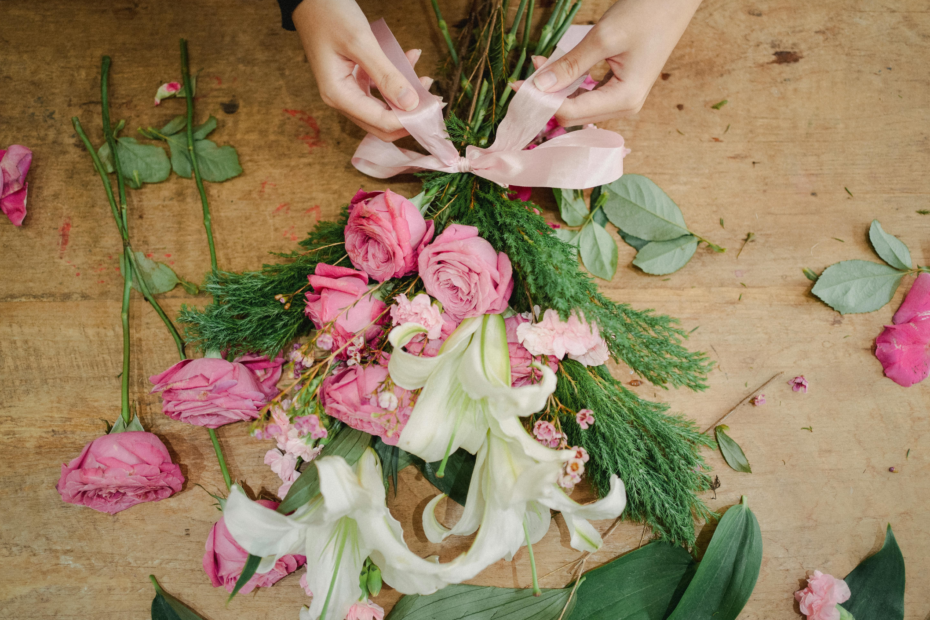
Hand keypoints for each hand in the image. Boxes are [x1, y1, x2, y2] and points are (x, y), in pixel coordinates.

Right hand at [292, 0, 433, 140]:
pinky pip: (379, 88)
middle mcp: (341, 98)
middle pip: (381, 124)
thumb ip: (386, 75)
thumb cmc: (328, 15)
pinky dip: (395, 79)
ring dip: (405, 97)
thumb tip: (410, 103)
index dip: (408, 120)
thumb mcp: (361, 43)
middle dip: (409, 115)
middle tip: (433, 99)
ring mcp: (347, 90)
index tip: (432, 106)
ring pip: (383, 107)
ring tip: (425, 79)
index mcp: (338, 95)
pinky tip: (410, 59)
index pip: (380, 122)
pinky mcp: (353, 79)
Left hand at [531, 0, 701, 125]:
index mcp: (624, 100)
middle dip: (547, 99)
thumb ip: (570, 65)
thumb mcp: (603, 38)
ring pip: (579, 105)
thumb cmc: (646, 13)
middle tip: (521, 78)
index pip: (571, 113)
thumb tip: (539, 86)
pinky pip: (589, 93)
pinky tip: (554, 67)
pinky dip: (569, 83)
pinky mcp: (621, 88)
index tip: (517, 85)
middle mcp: (625, 106)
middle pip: (574, 114)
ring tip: (537, 67)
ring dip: (556, 90)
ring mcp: (624, 99)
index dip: (542, 102)